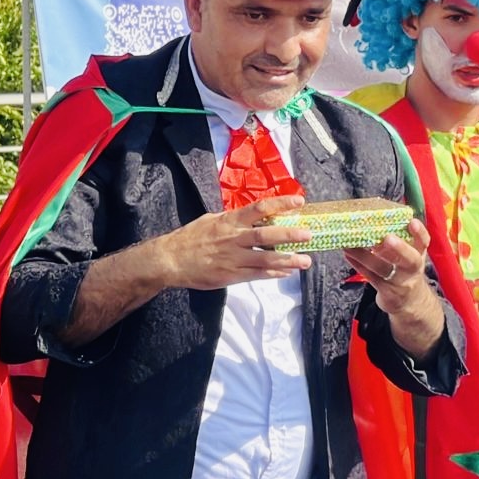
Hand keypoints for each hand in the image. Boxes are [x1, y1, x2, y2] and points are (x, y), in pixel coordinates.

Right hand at [159, 194, 313, 288]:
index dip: (281, 204)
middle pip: (267, 234)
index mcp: (230, 220)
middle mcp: (234, 238)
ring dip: (288, 260)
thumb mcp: (211, 220)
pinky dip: (273, 273)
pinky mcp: (230, 275)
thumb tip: (252, 216)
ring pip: (265, 258)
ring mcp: (233, 258)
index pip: (259, 208)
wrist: (171, 260)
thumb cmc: (191, 238)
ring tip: (305, 261)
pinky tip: (286, 272)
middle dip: (289, 235)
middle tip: (308, 235)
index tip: (299, 202)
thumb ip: (233, 220)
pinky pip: (256, 274)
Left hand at [342, 219, 435, 314]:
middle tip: (388, 238)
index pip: (423, 242)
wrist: (410, 300)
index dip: (419, 232)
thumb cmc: (405, 269)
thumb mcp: (410, 254)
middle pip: (409, 259)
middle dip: (399, 248)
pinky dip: (358, 264)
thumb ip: (400, 239)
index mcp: (419, 254)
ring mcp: (400, 282)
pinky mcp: (387, 291)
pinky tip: (348, 254)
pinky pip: (370, 276)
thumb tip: (376, 217)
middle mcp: (412, 268)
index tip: (412, 222)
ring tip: (350, 245)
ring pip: (383, 268)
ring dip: (365, 256)